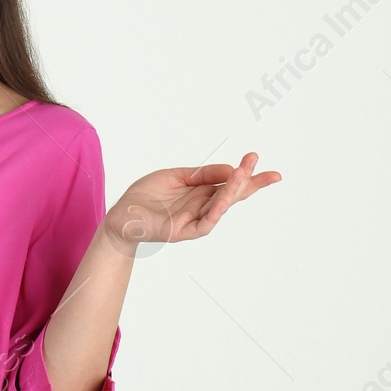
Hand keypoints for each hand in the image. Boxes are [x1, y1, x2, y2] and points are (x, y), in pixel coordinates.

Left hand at [104, 152, 280, 256]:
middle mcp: (203, 206)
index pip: (230, 182)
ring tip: (242, 174)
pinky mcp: (183, 231)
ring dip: (232, 191)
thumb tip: (230, 168)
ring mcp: (195, 220)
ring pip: (220, 207)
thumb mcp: (176, 176)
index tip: (258, 158)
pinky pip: (204, 224)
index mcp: (202, 192)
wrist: (122, 213)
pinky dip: (215, 213)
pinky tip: (222, 201)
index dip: (247, 173)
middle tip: (268, 171)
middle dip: (250, 182)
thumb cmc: (147, 195)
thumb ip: (202, 173)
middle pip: (232, 195)